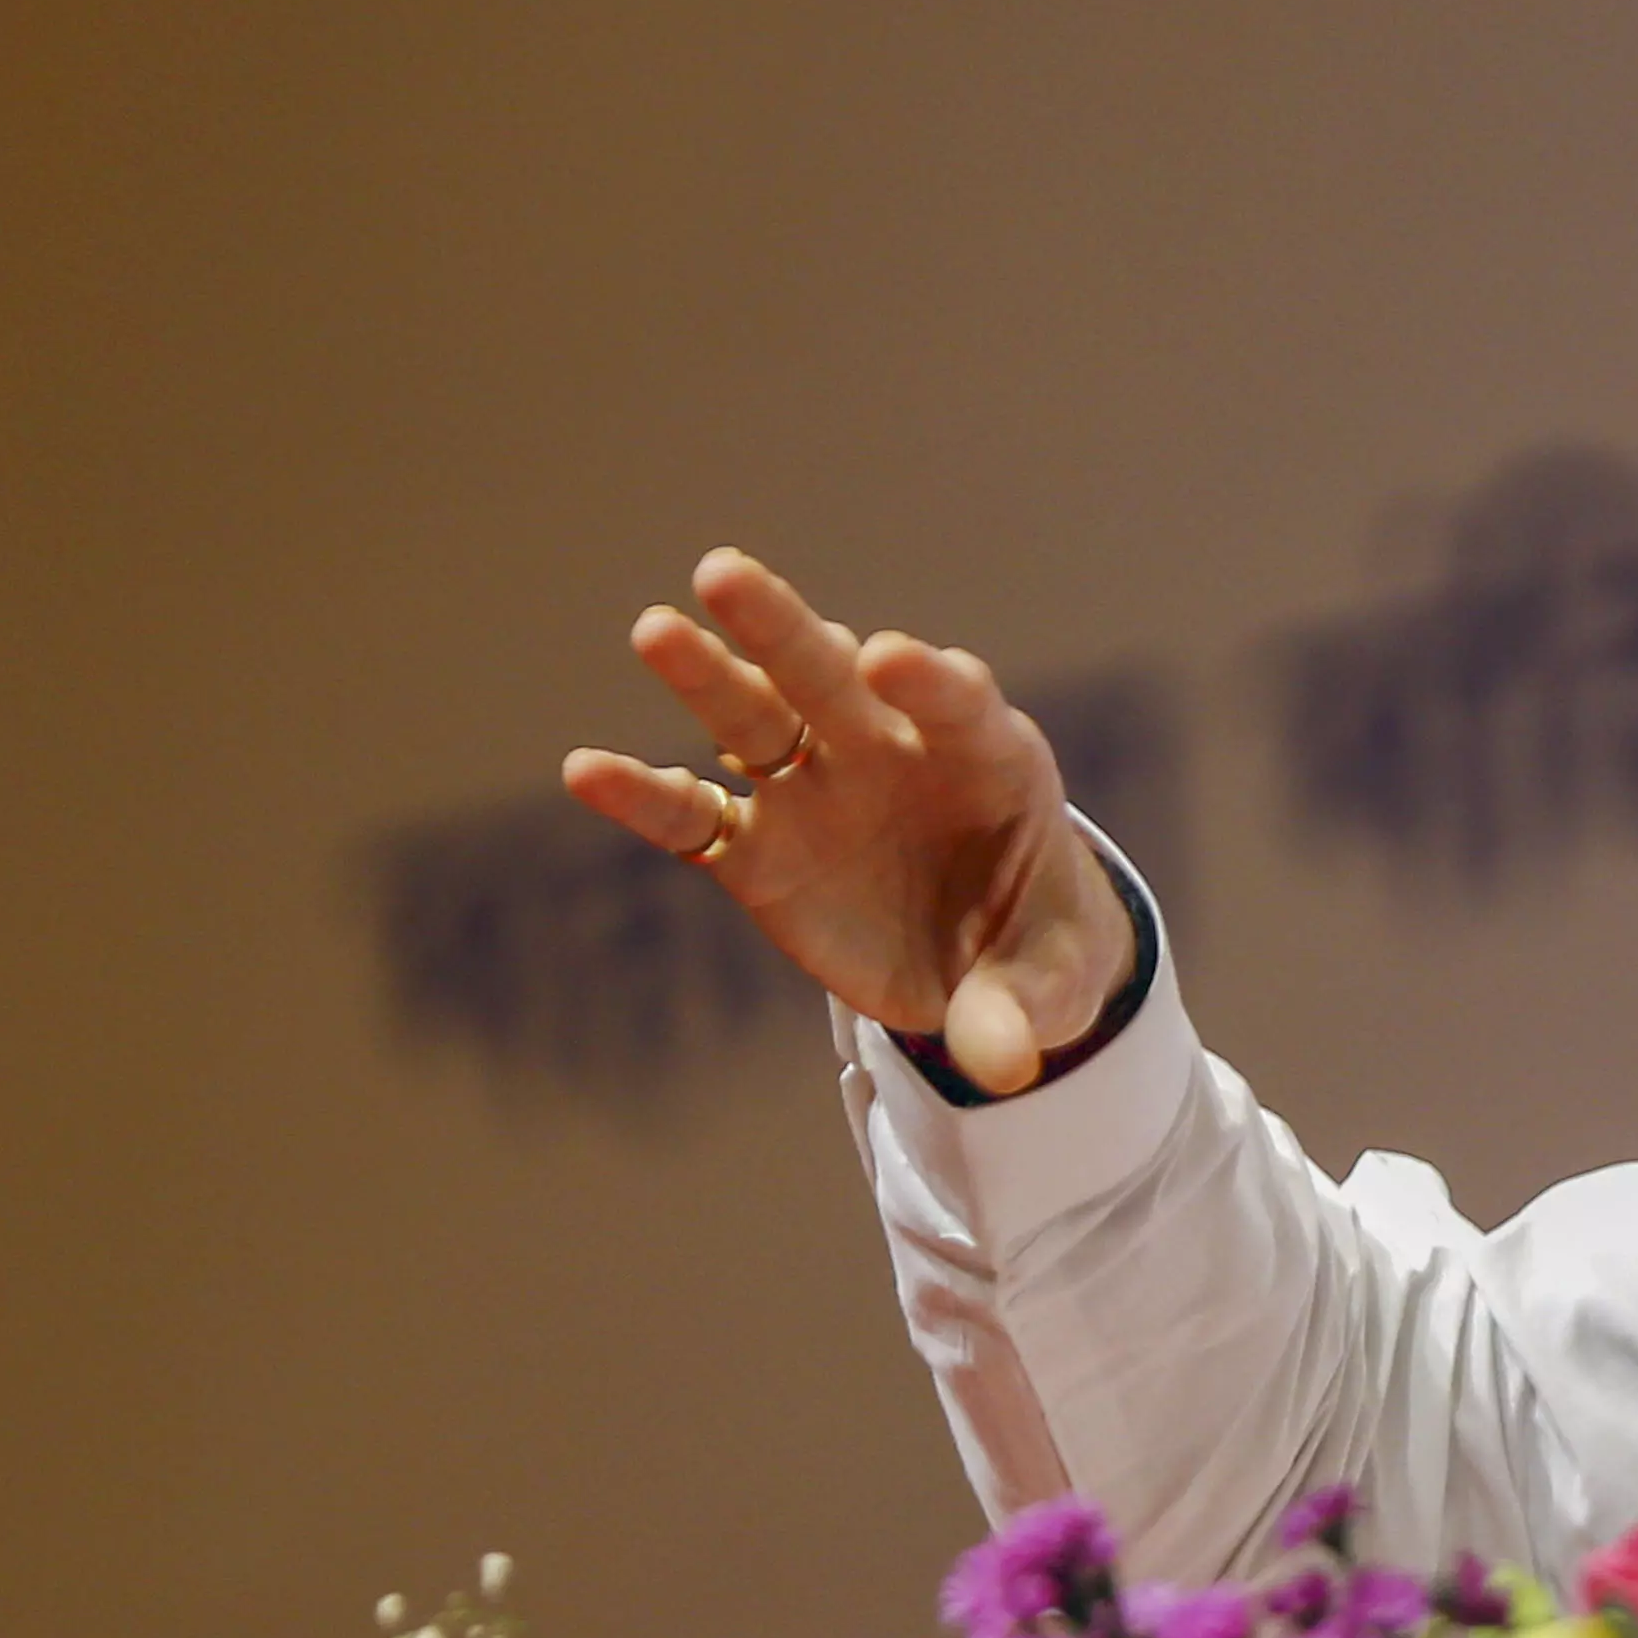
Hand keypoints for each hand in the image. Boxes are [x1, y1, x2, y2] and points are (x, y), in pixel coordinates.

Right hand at [561, 550, 1138, 1092]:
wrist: (985, 964)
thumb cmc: (1033, 947)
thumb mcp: (1050, 984)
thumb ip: (1023, 1009)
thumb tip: (997, 1063)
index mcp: (986, 757)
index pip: (956, 702)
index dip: (926, 680)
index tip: (889, 659)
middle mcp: (888, 751)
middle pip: (832, 676)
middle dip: (784, 628)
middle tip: (724, 574)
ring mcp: (815, 791)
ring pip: (753, 719)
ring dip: (706, 674)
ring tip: (657, 630)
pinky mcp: (758, 849)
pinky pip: (692, 817)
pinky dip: (643, 796)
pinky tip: (587, 771)